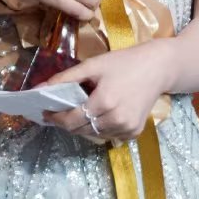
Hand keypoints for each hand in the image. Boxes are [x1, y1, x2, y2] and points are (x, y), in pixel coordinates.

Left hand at [36, 41, 172, 144]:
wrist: (158, 68)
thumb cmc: (124, 63)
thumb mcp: (93, 65)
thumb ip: (66, 77)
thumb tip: (40, 87)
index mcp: (104, 101)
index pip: (71, 119)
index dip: (55, 117)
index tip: (44, 112)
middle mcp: (116, 119)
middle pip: (81, 129)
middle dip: (66, 122)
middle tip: (57, 111)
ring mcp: (127, 128)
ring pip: (94, 134)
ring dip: (82, 126)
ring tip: (77, 110)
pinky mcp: (134, 132)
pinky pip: (108, 135)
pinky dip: (99, 128)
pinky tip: (98, 114)